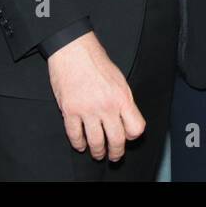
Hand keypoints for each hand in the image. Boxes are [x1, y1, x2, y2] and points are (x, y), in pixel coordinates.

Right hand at [47, 31, 144, 160]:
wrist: (74, 50)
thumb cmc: (97, 62)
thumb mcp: (120, 80)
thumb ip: (123, 101)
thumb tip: (125, 119)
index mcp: (122, 98)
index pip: (136, 128)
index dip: (132, 136)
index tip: (127, 137)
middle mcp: (107, 106)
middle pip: (117, 140)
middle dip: (116, 153)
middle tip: (114, 156)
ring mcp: (87, 110)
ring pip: (96, 142)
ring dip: (97, 152)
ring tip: (97, 153)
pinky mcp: (69, 111)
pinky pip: (75, 136)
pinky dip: (78, 144)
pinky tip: (81, 145)